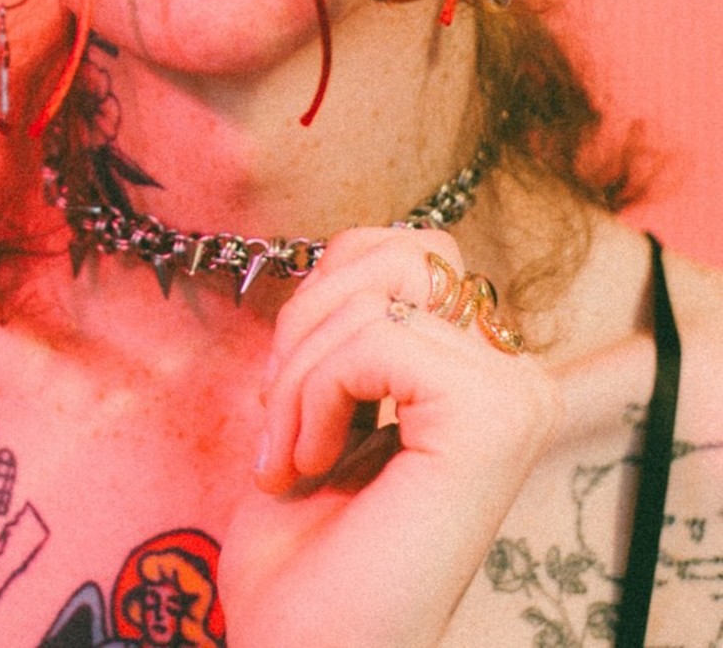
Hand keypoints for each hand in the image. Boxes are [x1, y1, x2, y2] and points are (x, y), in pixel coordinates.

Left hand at [218, 228, 559, 647]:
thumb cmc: (307, 553)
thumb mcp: (322, 397)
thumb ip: (354, 317)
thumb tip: (353, 247)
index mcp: (483, 376)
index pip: (404, 253)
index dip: (320, 303)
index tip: (286, 401)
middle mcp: (518, 381)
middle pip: (403, 252)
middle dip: (312, 315)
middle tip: (282, 413)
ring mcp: (515, 397)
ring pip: (384, 288)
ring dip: (302, 364)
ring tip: (292, 450)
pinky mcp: (494, 417)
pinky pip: (378, 336)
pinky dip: (314, 392)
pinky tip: (308, 464)